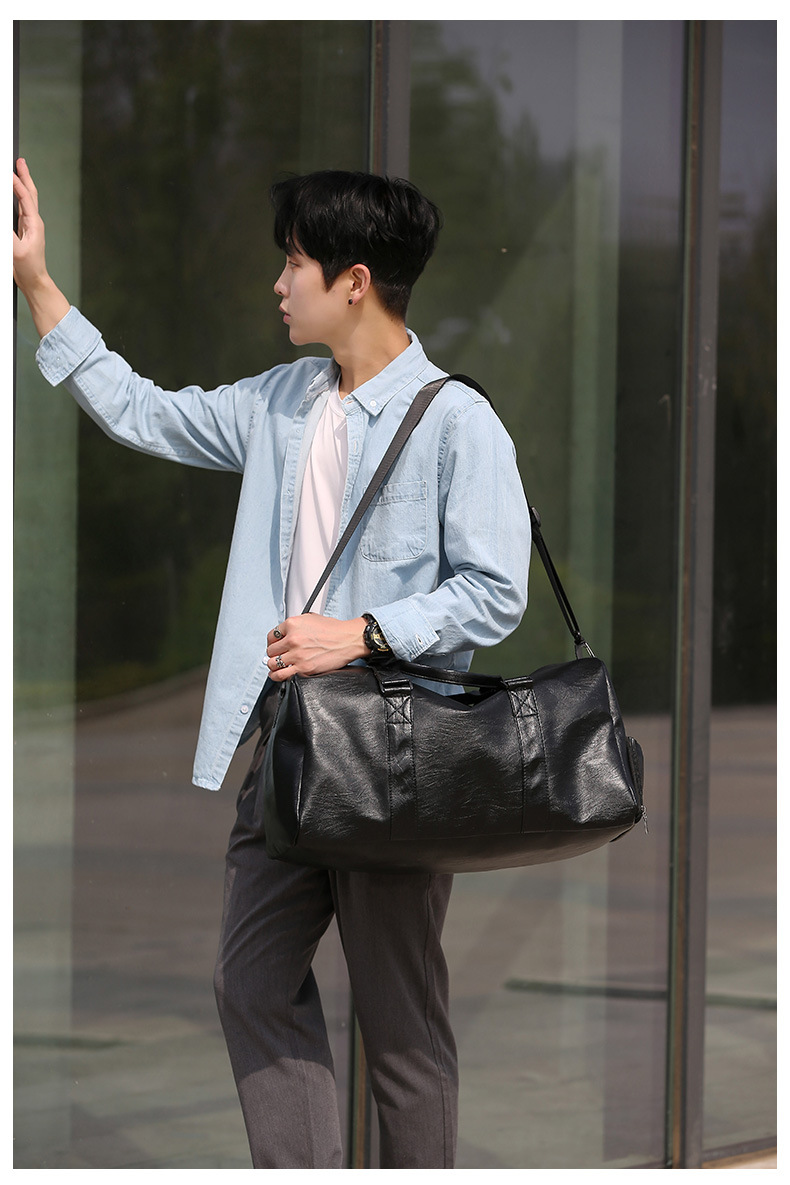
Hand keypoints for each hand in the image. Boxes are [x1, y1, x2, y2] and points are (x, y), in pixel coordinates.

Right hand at [13, 158, 69, 336]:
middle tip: (20, 161)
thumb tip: (3, 219)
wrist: (34, 281)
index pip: (25, 198)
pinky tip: (13, 192)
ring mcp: (30, 225)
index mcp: (34, 224)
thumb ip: (8, 233)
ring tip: (18, 170)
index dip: (17, 183)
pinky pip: (21, 207)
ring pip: (27, 199)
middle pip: (30, 193)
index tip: (9, 171)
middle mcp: (34, 222)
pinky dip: (17, 196)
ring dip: (22, 183)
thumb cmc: (28, 268)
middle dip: (25, 176)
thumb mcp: (15, 250)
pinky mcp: (25, 230)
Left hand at [266, 614, 368, 681]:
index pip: (271, 636)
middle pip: (270, 651)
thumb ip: (295, 625)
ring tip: (277, 666)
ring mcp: (297, 654)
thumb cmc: (333, 630)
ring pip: (272, 664)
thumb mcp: (310, 618)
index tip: (275, 646)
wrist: (348, 640)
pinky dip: (277, 676)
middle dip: (274, 654)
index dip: (273, 643)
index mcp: (292, 624)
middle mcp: (292, 638)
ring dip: (273, 666)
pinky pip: (281, 675)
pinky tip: (278, 675)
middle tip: (278, 656)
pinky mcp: (303, 668)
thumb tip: (284, 634)